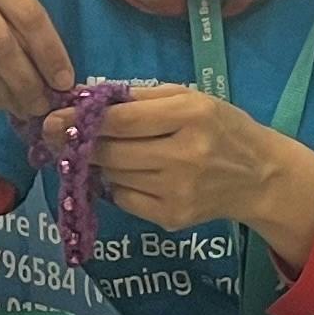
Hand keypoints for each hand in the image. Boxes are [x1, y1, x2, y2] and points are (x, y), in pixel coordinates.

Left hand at [76, 86, 313, 263]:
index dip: (81, 120)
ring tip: (96, 152)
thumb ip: (141, 97)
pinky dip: (116, 185)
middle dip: (79, 144)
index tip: (53, 117)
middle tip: (58, 136)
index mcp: (191, 116)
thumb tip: (86, 100)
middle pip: (110, 152)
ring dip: (96, 163)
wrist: (259, 176)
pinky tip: (127, 174)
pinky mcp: (172, 217)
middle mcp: (184, 154)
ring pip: (112, 176)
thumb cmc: (222, 127)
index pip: (122, 121)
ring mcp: (177, 191)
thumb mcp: (191, 97)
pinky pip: (123, 199)